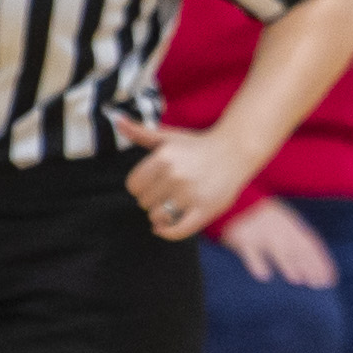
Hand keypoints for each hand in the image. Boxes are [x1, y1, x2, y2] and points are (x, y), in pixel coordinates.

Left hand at [118, 119, 252, 239]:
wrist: (235, 151)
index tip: (153, 184)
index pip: (133, 186)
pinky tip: (162, 228)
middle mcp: (175, 175)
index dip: (141, 187)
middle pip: (144, 202)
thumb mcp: (169, 138)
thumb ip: (141, 133)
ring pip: (158, 217)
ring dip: (161, 215)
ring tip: (171, 205)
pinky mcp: (205, 210)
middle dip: (153, 199)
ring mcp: (191, 194)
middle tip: (167, 193)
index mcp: (164, 157)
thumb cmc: (197, 146)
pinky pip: (177, 230)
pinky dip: (166, 232)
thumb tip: (117, 120)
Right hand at [219, 196, 336, 287]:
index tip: (331, 279)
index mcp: (292, 225)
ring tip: (297, 281)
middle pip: (298, 249)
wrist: (236, 197)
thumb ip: (299, 238)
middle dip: (309, 267)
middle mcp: (280, 229)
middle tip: (319, 286)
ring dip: (287, 264)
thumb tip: (315, 261)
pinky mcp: (243, 238)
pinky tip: (263, 276)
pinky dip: (257, 263)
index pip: (311, 245)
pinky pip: (250, 252)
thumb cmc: (265, 216)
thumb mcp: (286, 221)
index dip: (322, 262)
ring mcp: (262, 233)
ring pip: (276, 249)